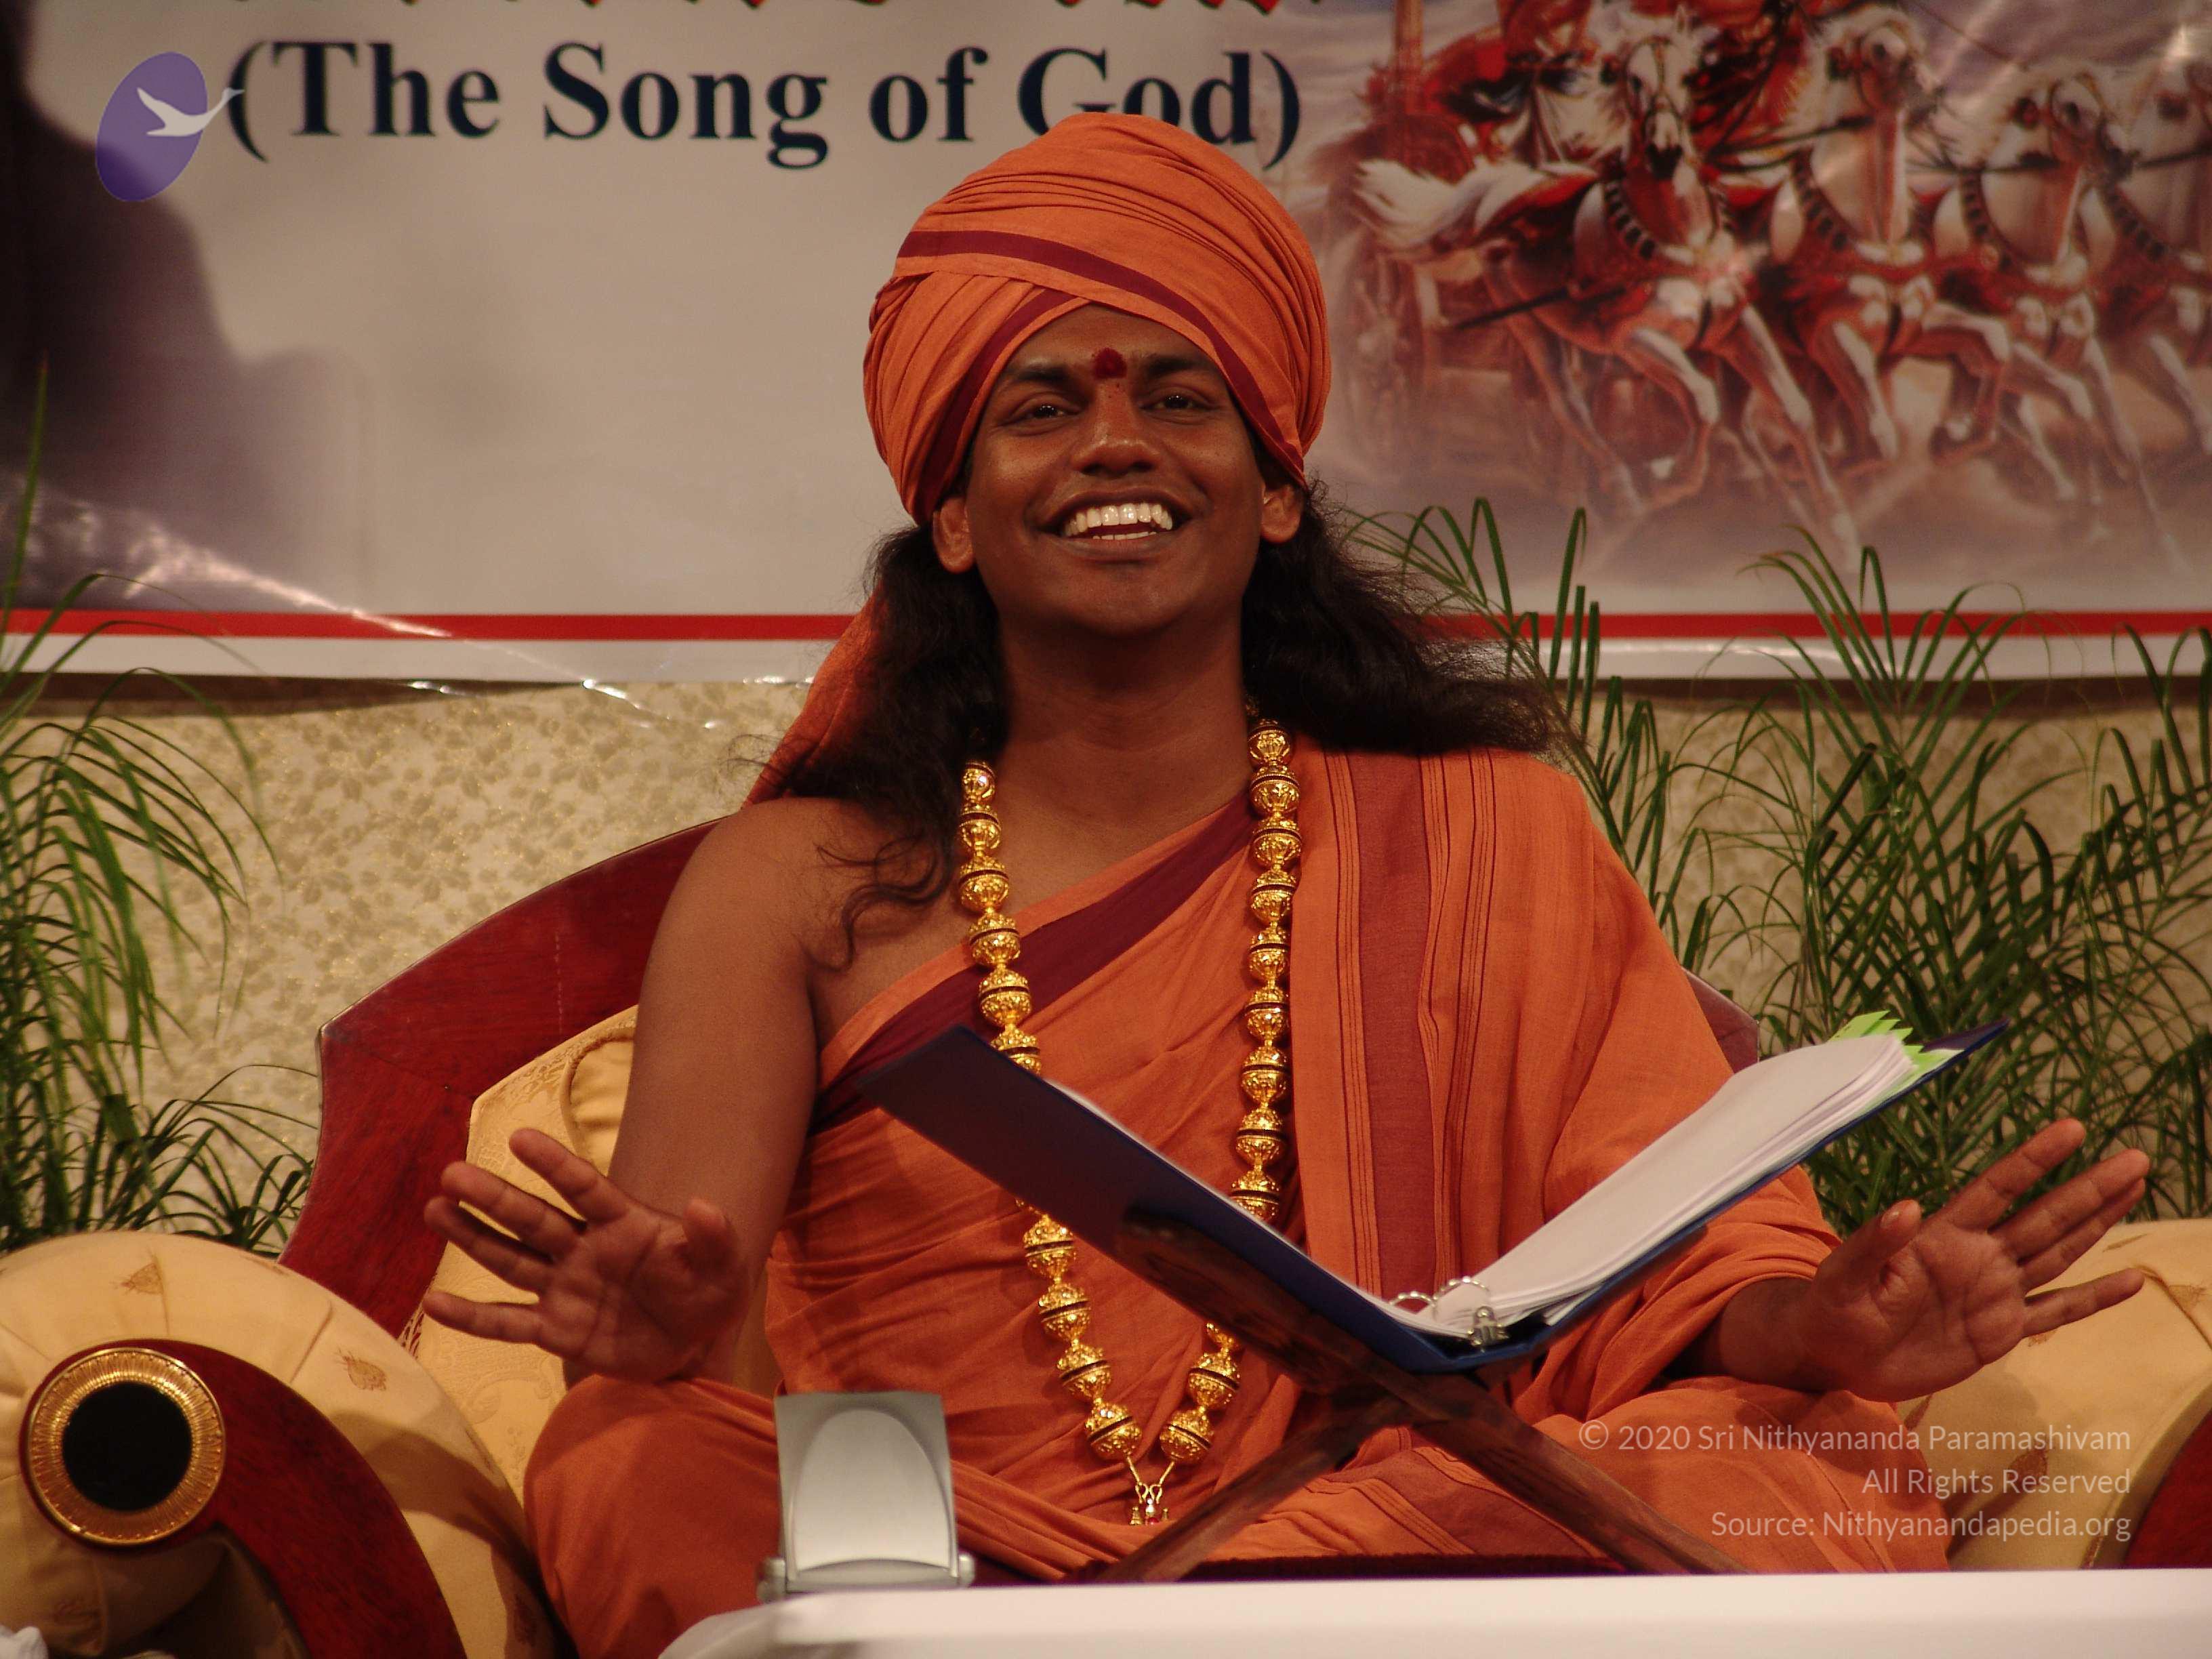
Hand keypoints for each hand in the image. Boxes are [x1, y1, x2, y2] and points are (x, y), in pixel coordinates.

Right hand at [421, 1127, 749, 1382]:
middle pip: (533, 1219)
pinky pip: (508, 1324)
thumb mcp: (725, 1267)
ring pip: (510, 1260)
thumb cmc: (708, 1292)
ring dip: (472, 1237)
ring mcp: (565, 1288)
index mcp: (623, 1223)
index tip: (518, 1137)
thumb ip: (713, 1238)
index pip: (584, 1188)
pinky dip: (473, 1318)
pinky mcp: (556, 1331)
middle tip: (451, 1174)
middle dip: (494, 1198)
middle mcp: (584, 1249)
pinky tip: (434, 1303)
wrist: (694, 1348)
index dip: (554, 1164)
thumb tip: (704, 1205)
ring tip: (434, 1209)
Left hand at [1782, 1118, 2148, 1400]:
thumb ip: (1874, 1241)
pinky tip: (2129, 1281)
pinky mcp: (2000, 1333)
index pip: (1997, 1188)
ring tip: (2135, 1192)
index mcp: (1943, 1236)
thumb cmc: (1834, 1305)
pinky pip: (2055, 1312)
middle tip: (2137, 1158)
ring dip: (2097, 1224)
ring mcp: (1994, 1293)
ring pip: (2058, 1253)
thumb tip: (1907, 1207)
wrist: (1837, 1356)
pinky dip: (2092, 1299)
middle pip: (2045, 1216)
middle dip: (2089, 1188)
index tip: (2073, 1128)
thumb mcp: (1842, 1273)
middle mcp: (1979, 1256)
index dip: (2034, 1159)